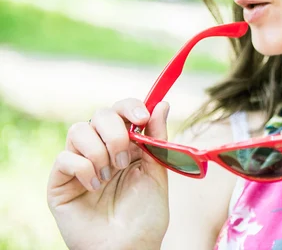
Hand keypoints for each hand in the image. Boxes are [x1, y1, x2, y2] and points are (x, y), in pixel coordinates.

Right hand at [47, 99, 170, 249]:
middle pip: (99, 115)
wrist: (130, 247)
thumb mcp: (157, 170)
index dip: (130, 107)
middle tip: (125, 160)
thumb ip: (157, 137)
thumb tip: (162, 103)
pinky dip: (84, 168)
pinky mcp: (60, 182)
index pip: (121, 110)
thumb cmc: (145, 214)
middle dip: (116, 133)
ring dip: (100, 151)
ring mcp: (80, 164)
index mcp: (126, 144)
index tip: (142, 119)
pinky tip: (95, 187)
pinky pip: (65, 157)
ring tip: (110, 175)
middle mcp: (101, 149)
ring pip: (79, 130)